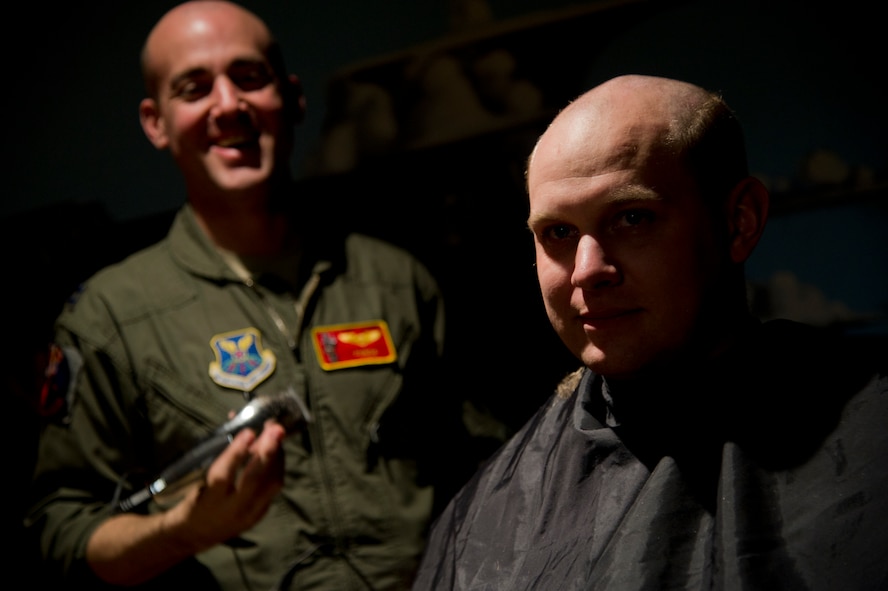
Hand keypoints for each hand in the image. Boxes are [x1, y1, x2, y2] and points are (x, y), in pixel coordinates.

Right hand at [162, 419, 286, 549]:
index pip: (223, 475)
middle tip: (276, 428)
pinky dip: (277, 467)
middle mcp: (231, 509)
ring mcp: (249, 514)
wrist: (195, 532)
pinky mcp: (260, 514)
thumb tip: (236, 418)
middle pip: (254, 479)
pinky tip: (276, 452)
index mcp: (209, 499)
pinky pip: (274, 487)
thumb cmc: (195, 496)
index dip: (236, 453)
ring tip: (277, 435)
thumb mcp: (198, 477)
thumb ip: (218, 453)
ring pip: (271, 483)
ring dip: (276, 456)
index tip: (248, 432)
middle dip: (268, 452)